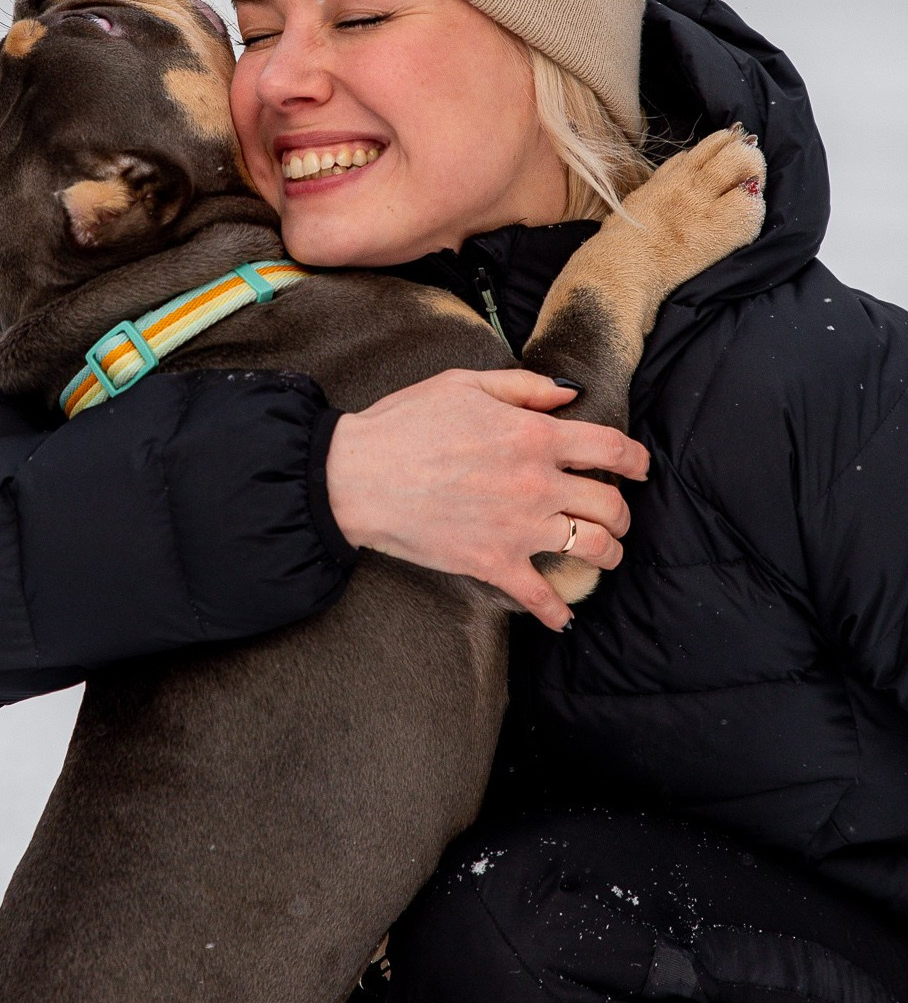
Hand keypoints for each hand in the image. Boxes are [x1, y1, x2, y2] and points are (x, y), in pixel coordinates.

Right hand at [326, 369, 648, 630]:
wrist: (360, 474)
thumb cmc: (406, 422)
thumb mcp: (465, 383)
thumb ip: (523, 386)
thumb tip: (569, 395)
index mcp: (534, 435)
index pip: (610, 447)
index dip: (636, 458)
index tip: (642, 467)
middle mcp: (539, 482)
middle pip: (611, 503)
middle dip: (623, 511)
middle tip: (617, 515)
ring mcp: (520, 527)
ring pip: (593, 548)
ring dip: (609, 554)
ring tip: (606, 555)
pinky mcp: (494, 564)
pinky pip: (540, 597)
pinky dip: (557, 613)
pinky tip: (564, 619)